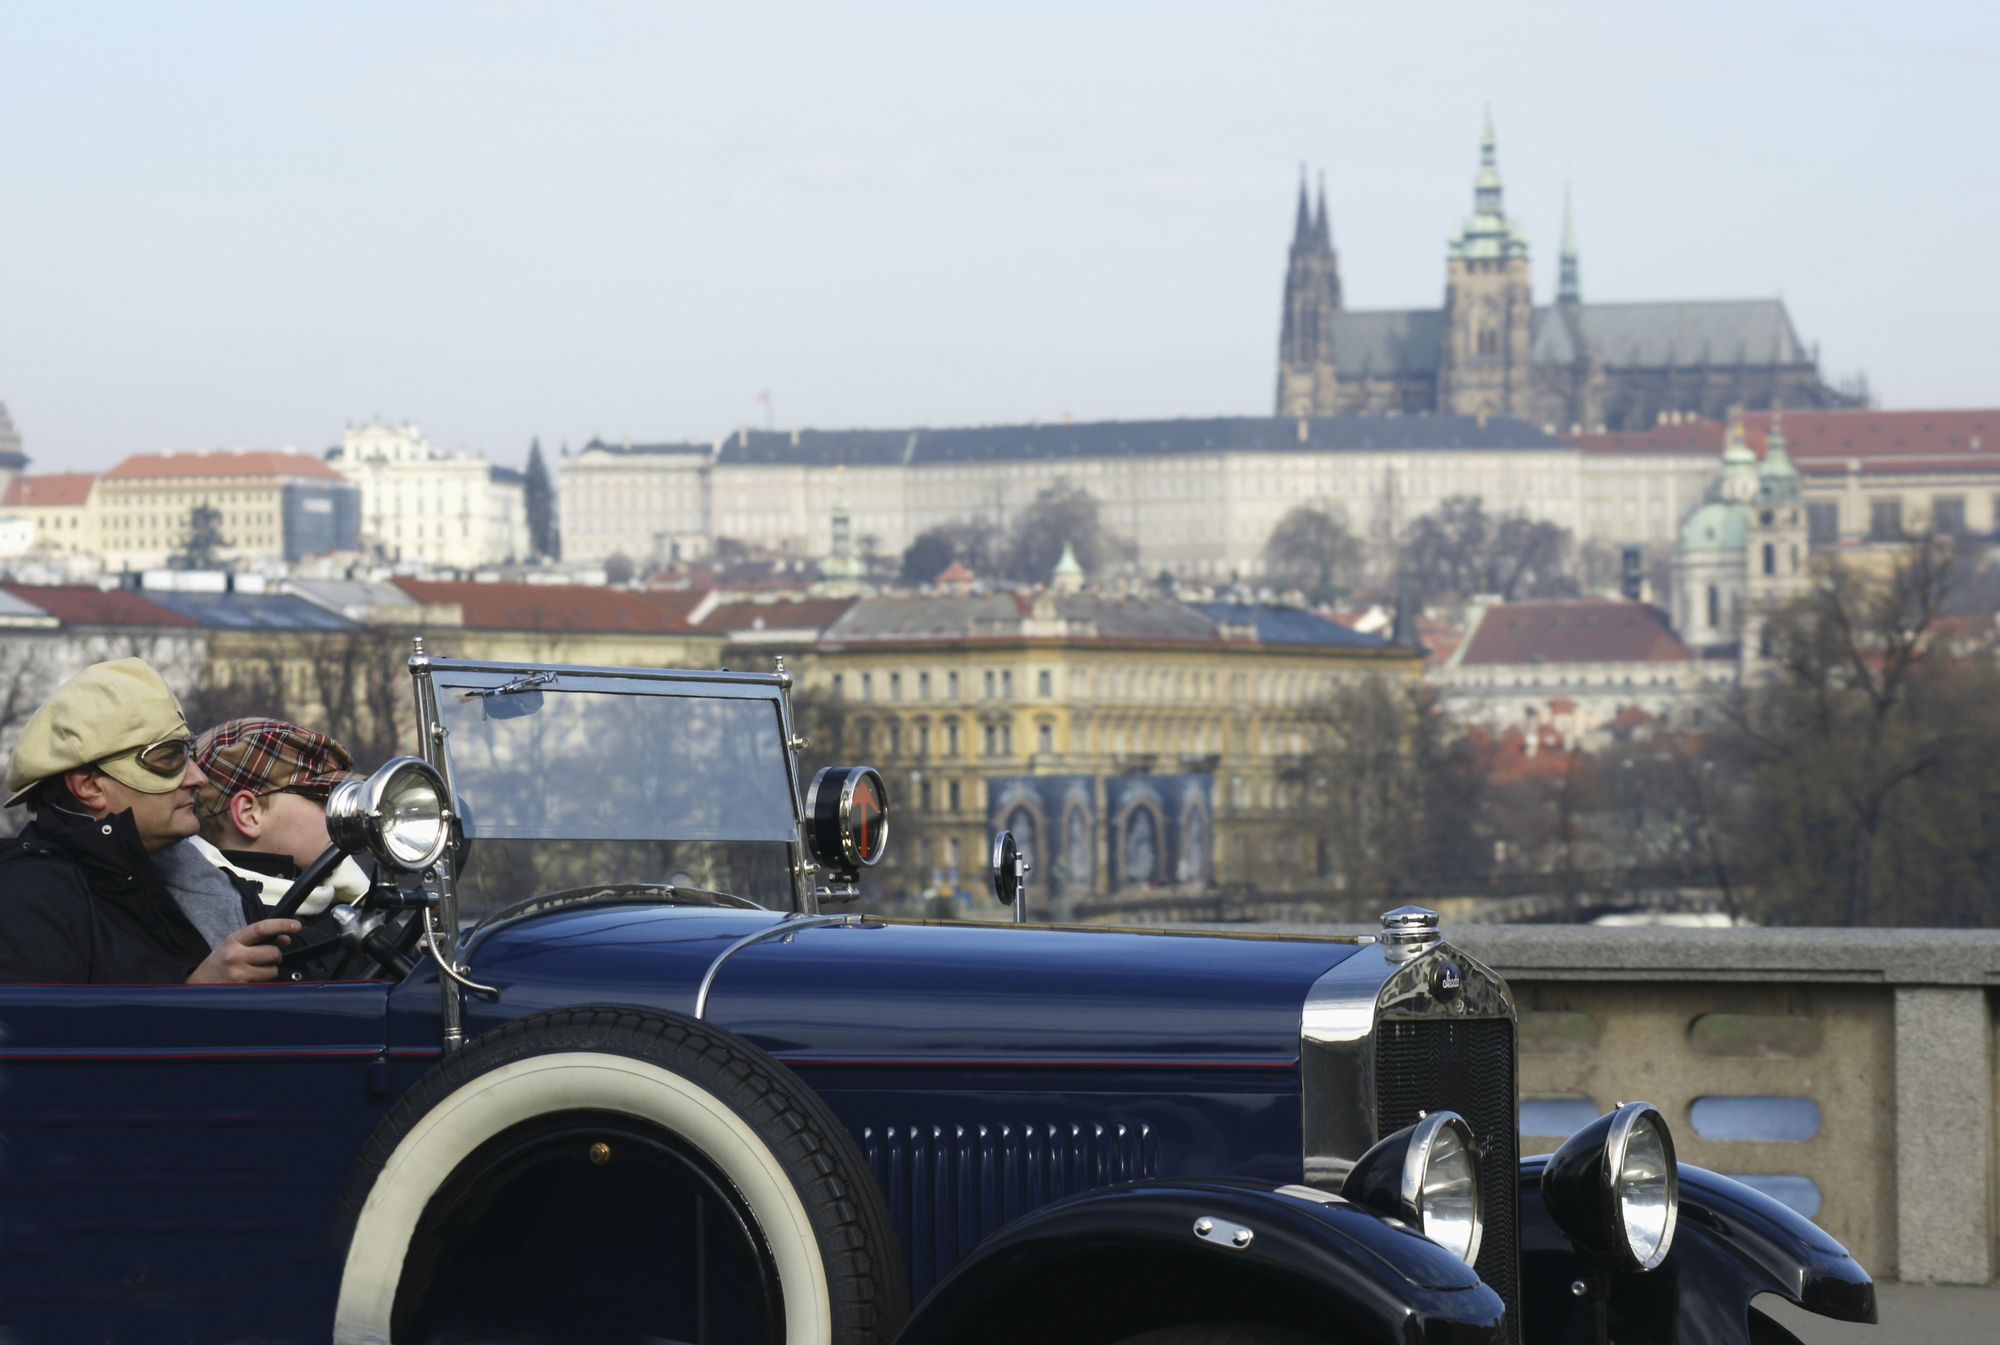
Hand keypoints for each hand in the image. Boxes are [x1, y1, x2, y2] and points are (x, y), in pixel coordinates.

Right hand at [186, 919, 300, 983]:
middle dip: (275, 956)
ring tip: (254, 971)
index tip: (296, 925)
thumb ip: (259, 940)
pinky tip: (250, 980)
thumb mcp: (235, 945)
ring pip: (273, 970)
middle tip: (266, 958)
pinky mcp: (243, 989)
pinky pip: (266, 984)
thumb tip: (286, 938)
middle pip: (273, 953)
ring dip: (269, 970)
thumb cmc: (220, 963)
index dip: (281, 925)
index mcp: (234, 940)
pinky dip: (264, 982)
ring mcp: (239, 974)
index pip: (261, 928)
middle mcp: (236, 956)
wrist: (198, 985)